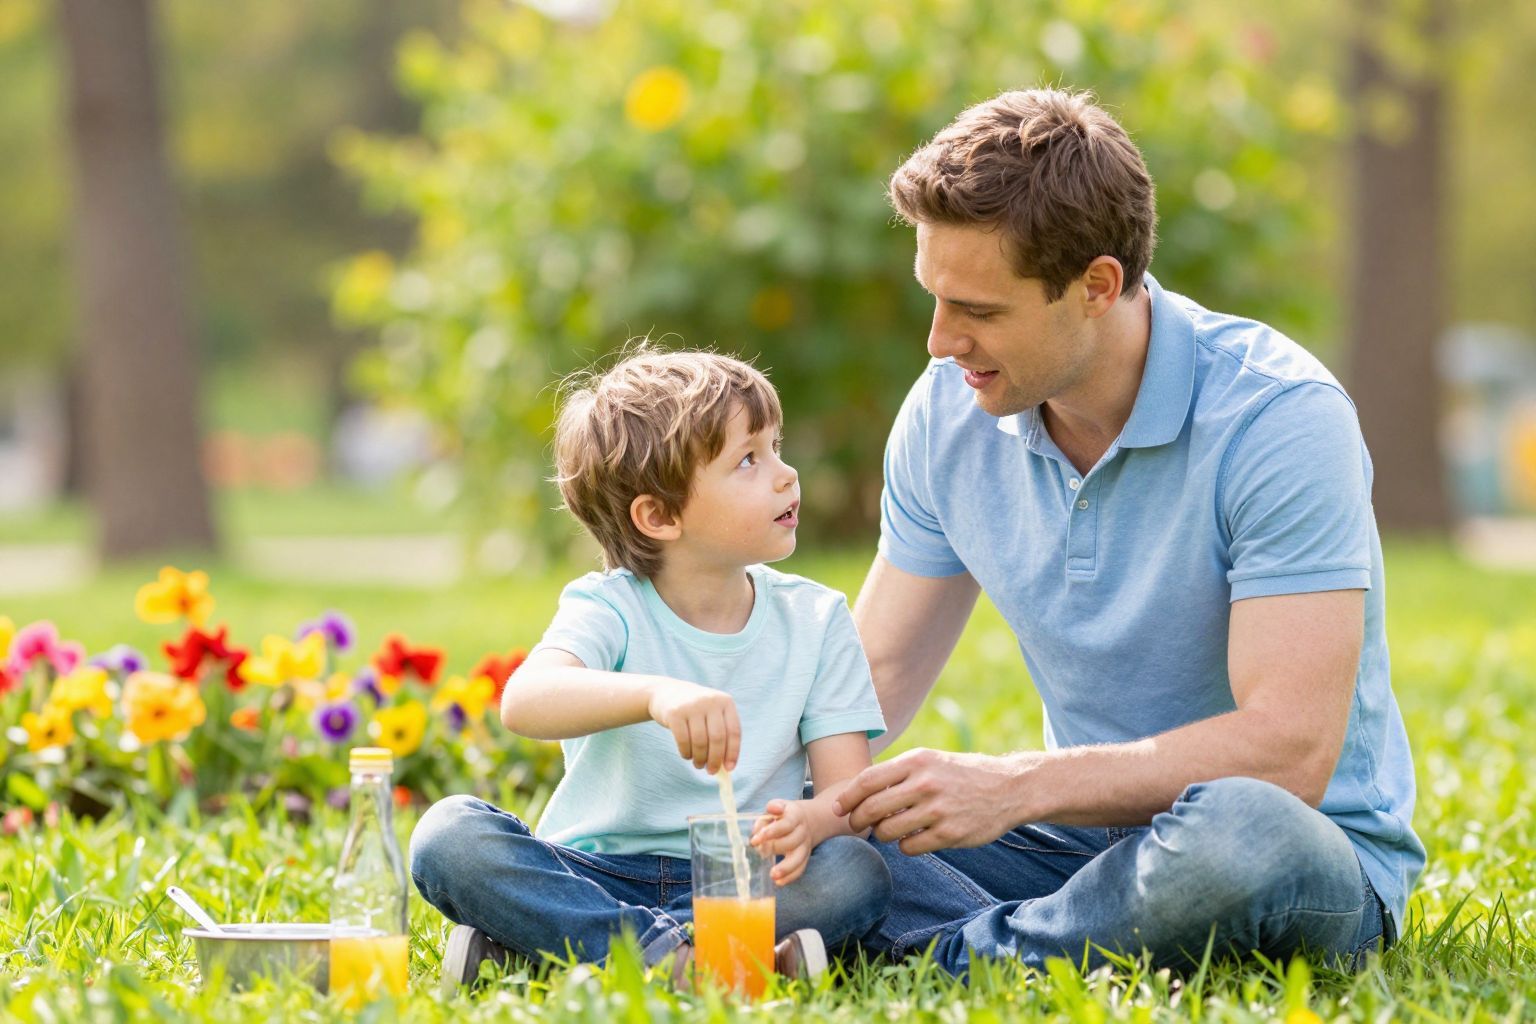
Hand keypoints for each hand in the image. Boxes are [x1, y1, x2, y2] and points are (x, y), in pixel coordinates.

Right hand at [646, 678, 740, 774]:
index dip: (733, 752)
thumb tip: (726, 766)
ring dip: (699, 758)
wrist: (666, 692)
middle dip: (715, 759)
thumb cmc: (695, 710)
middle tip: (711, 771)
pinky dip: (686, 753)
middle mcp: (710, 701)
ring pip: (700, 741)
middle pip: (717, 738)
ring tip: (698, 764)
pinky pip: (683, 740)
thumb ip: (721, 735)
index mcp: (725, 702)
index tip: (729, 769)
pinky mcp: (674, 713)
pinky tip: (687, 756)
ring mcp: (692, 705)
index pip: (734, 731)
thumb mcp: (711, 714)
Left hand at [750, 799, 811, 885]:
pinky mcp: (805, 858)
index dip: (771, 832)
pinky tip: (779, 882)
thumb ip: (765, 817)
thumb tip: (757, 830)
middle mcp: (803, 831)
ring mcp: (805, 846)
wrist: (806, 820)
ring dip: (786, 868)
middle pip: (792, 841)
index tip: (755, 840)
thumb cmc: (783, 815)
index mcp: (796, 815)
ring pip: (798, 859)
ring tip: (772, 875)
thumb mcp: (776, 808)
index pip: (786, 824)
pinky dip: (790, 877)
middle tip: (761, 852)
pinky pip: (800, 869)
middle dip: (775, 848)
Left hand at [833, 748, 1027, 854]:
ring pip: (887, 831)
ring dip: (882, 834)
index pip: (867, 780)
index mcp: (917, 761)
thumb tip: (859, 791)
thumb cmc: (960, 774)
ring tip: (889, 829)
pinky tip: (912, 838)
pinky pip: (909, 847)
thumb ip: (898, 773)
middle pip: (872, 809)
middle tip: (855, 825)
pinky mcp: (949, 834)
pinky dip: (905, 846)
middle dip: (857, 821)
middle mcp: (925, 784)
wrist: (1008, 787)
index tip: (838, 807)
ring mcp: (937, 810)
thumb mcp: (930, 760)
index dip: (847, 797)